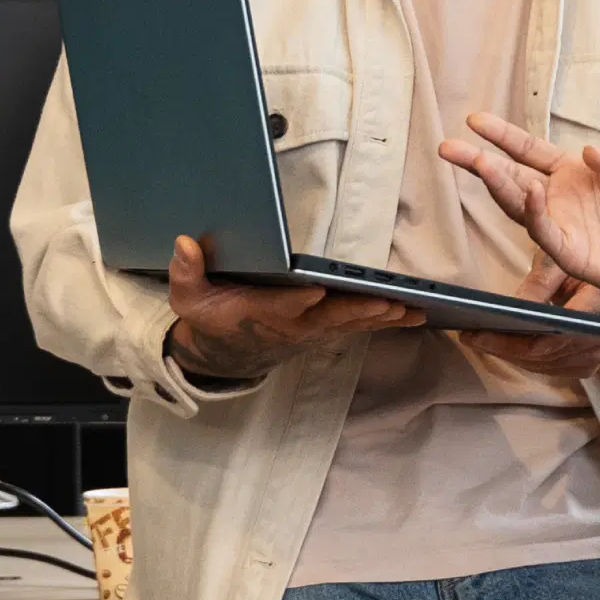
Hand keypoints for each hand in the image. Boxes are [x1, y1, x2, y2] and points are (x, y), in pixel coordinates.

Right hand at [165, 234, 424, 380]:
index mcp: (259, 314)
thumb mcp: (189, 297)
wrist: (227, 355)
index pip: (280, 307)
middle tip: (386, 303)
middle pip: (328, 318)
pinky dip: (386, 320)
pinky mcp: (326, 331)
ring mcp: (312, 331)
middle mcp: (291, 325)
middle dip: (357, 311)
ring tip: (412, 309)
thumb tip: (185, 243)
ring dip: (381, 317)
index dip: (297, 302)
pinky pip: (360, 327)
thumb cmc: (212, 318)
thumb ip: (187, 272)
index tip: (314, 292)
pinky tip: (414, 313)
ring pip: (351, 324)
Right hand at [441, 112, 599, 299]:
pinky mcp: (567, 253)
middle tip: (450, 148)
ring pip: (518, 204)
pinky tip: (529, 192)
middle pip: (510, 176)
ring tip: (481, 163)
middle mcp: (556, 197)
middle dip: (479, 162)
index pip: (528, 150)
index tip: (474, 120)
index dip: (502, 136)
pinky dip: (535, 213)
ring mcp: (558, 225)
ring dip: (500, 184)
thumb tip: (587, 152)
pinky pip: (544, 232)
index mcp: (569, 173)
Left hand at [457, 251, 599, 378]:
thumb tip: (513, 310)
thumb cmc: (576, 265)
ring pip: (544, 365)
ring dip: (510, 356)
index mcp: (595, 303)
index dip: (512, 341)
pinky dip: (524, 361)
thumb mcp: (556, 264)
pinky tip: (501, 350)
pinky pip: (549, 369)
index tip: (478, 333)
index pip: (552, 334)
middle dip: (503, 349)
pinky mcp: (587, 365)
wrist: (597, 279)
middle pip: (544, 354)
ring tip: (479, 342)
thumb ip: (538, 284)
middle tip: (469, 337)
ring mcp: (595, 355)